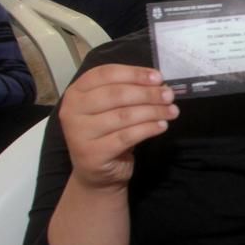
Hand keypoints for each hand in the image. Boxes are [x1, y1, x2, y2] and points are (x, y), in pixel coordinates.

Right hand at [59, 64, 178, 193]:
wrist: (97, 171)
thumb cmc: (107, 132)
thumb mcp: (112, 108)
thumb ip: (128, 91)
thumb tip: (158, 82)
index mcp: (76, 92)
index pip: (105, 74)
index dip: (134, 73)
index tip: (158, 77)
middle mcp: (72, 111)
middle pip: (116, 94)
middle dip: (147, 94)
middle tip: (169, 96)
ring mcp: (79, 133)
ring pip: (124, 115)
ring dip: (153, 111)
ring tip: (172, 111)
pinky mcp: (93, 153)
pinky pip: (127, 136)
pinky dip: (148, 129)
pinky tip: (162, 126)